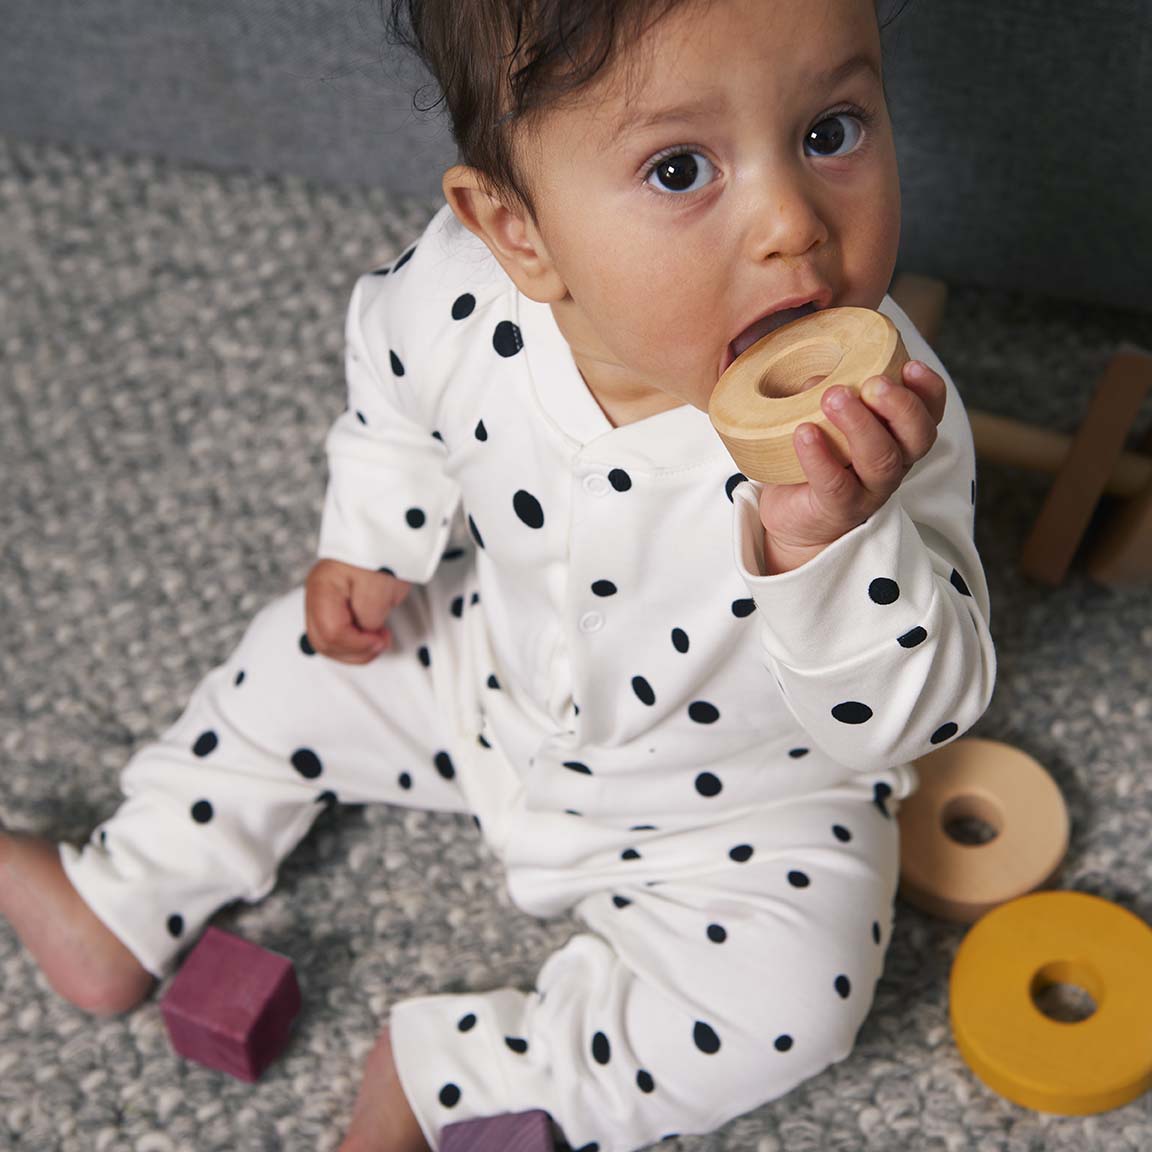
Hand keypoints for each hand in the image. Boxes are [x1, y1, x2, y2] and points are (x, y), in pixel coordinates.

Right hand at [304, 559, 410, 663]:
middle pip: (323, 641)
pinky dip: (353, 641)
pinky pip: (336, 633)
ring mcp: (324, 599)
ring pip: (327, 642)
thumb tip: (365, 634)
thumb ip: (369, 617)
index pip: (332, 633)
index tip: (381, 637)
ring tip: (378, 638)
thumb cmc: (383, 553)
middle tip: (380, 641)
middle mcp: (317, 595)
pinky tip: (370, 634)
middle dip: (354, 651)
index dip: (358, 643)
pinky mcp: (335, 603)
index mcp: (324, 588)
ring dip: (354, 649)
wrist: (387, 528)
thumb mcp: (380, 587)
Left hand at [758, 359, 947, 572]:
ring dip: (860, 424)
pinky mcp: (839, 508)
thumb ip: (825, 394)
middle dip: (900, 405)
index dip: (927, 389)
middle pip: (917, 437)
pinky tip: (804, 433)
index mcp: (898, 436)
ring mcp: (870, 490)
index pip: (929, 413)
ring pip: (881, 460)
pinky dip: (819, 457)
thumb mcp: (823, 418)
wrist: (795, 519)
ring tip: (833, 398)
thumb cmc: (817, 459)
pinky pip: (836, 485)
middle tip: (872, 384)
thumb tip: (816, 378)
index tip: (910, 365)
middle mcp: (894, 463)